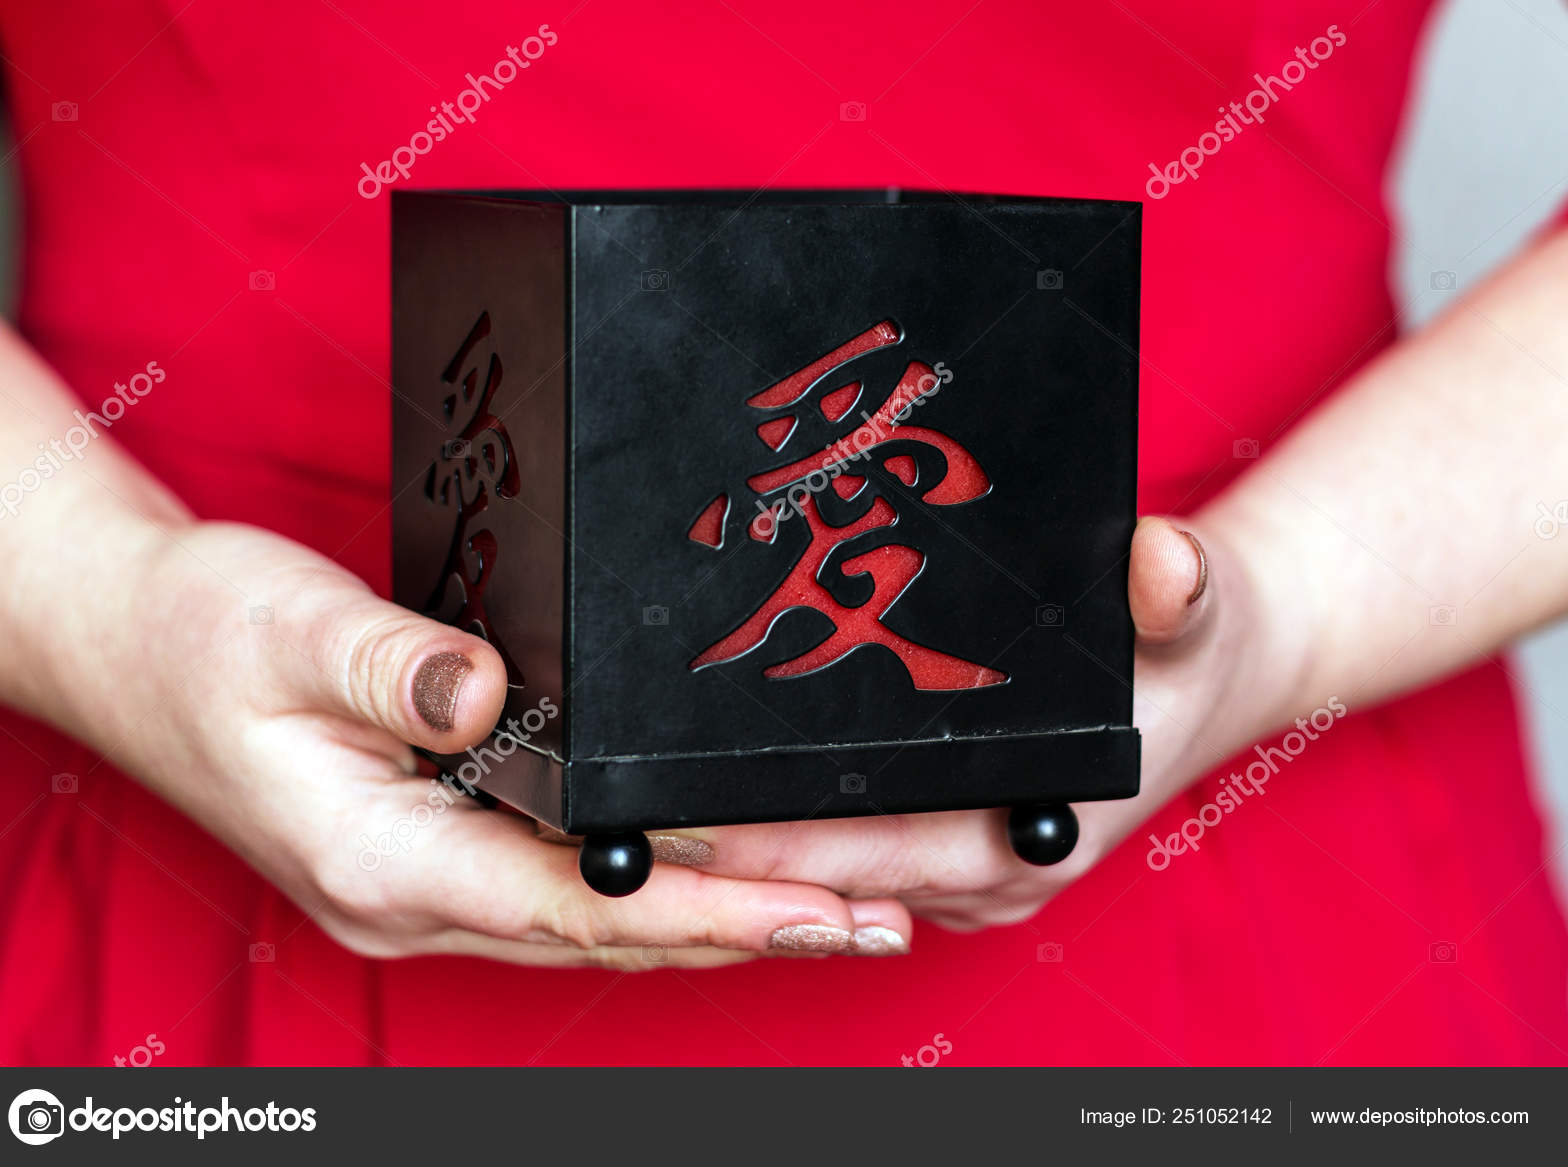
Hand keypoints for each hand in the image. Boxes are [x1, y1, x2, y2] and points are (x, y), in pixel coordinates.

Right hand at [71, 520, 914, 968]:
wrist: (130, 642)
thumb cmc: (195, 638)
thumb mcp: (289, 630)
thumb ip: (395, 662)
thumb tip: (490, 687)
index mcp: (382, 858)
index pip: (578, 905)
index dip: (708, 910)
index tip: (817, 912)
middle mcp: (416, 894)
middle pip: (614, 932)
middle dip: (749, 927)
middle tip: (881, 920)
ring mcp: (429, 882)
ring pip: (601, 922)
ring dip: (721, 917)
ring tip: (840, 912)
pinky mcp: (440, 850)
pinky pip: (572, 889)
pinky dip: (661, 889)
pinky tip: (724, 877)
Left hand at [538, 516, 1284, 931]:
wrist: (1226, 671)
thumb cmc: (1198, 649)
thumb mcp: (1198, 606)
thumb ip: (1178, 588)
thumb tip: (1164, 566)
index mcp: (1028, 832)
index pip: (869, 853)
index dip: (768, 844)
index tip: (672, 822)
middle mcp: (991, 871)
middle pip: (828, 872)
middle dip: (724, 845)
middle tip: (613, 804)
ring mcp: (970, 870)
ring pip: (833, 871)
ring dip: (749, 842)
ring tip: (638, 796)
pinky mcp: (956, 848)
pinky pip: (857, 850)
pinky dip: (795, 825)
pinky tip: (722, 785)